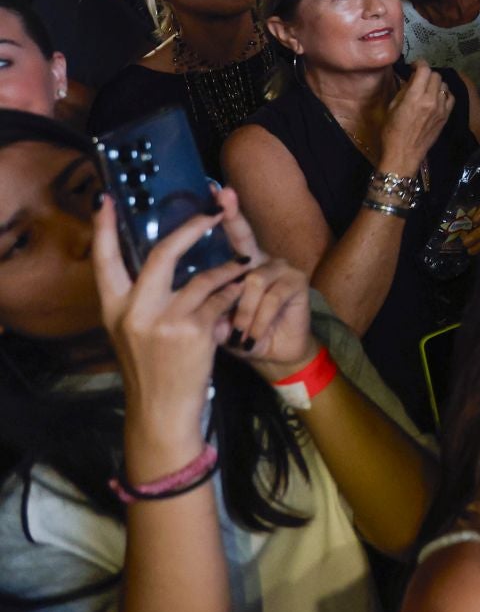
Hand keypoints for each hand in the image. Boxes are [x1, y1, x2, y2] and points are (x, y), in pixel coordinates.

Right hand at [91, 187, 252, 440]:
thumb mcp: (133, 333)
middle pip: (163, 253)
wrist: (162, 412)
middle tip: (213, 213)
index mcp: (114, 309)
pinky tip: (242, 297)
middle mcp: (135, 311)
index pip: (104, 260)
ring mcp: (165, 320)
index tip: (105, 198)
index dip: (102, 228)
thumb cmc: (153, 370)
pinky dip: (235, 295)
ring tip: (244, 264)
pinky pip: (222, 300)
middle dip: (192, 229)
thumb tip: (165, 263)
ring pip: (204, 277)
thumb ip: (142, 300)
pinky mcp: (195, 331)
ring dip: (229, 269)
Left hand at [193, 186, 319, 378]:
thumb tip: (201, 310)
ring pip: (250, 282)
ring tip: (238, 337)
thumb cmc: (242, 337)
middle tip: (223, 197)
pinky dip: (257, 322)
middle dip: (232, 217)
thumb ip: (209, 312)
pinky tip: (252, 338)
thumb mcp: (217, 324)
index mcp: (240, 265)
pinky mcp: (297, 282)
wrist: (275, 356)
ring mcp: (281, 268)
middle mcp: (261, 260)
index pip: (232, 235)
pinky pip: (269, 298)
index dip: (225, 212)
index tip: (215, 188)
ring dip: (241, 314)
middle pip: (244, 239)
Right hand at [378, 62, 453, 176]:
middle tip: (418, 77)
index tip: (414, 66)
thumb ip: (404, 90)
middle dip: (426, 73)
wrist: (404, 154)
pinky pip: (450, 97)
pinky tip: (436, 97)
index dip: (419, 63)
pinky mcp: (446, 116)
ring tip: (426, 88)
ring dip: (435, 83)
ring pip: (444, 85)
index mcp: (415, 97)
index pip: (424, 69)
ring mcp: (441, 108)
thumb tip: (411, 79)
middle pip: (435, 75)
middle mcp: (431, 100)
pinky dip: (444, 94)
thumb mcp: (392, 107)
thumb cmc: (392, 132)